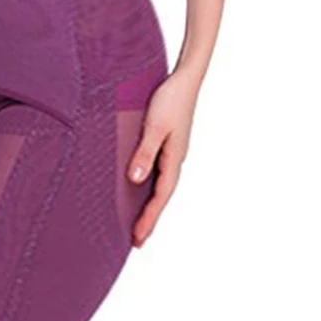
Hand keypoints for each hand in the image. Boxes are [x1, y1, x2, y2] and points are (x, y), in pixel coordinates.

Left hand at [126, 64, 201, 247]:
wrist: (184, 80)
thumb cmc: (169, 100)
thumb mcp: (153, 127)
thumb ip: (145, 153)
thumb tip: (136, 180)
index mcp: (174, 159)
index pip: (160, 197)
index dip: (149, 219)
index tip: (137, 239)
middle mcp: (175, 159)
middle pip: (162, 196)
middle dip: (150, 218)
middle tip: (136, 241)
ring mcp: (173, 152)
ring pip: (161, 185)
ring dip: (150, 204)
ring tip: (137, 220)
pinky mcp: (168, 142)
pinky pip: (158, 171)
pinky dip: (150, 185)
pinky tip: (140, 186)